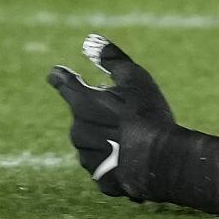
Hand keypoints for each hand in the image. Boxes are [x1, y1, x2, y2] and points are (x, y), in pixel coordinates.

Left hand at [46, 35, 178, 199]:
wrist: (162, 161)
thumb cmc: (147, 114)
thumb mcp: (133, 77)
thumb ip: (110, 58)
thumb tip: (90, 40)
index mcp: (82, 103)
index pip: (62, 83)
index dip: (61, 76)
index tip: (57, 73)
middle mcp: (77, 131)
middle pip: (82, 114)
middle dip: (97, 110)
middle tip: (124, 110)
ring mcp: (86, 158)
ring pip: (91, 140)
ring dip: (105, 135)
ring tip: (131, 135)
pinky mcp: (98, 178)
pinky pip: (102, 163)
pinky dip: (113, 158)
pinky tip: (131, 156)